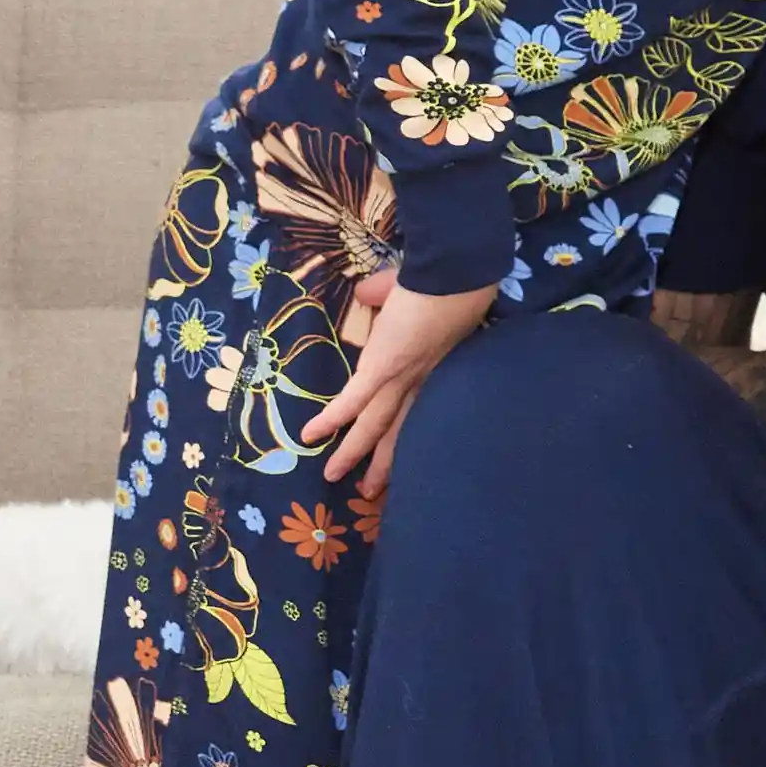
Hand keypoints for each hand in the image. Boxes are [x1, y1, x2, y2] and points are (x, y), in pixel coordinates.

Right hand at [311, 279, 495, 485]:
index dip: (406, 432)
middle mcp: (419, 380)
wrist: (454, 274)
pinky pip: (352, 400)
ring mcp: (400, 376)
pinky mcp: (383, 367)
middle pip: (398, 429)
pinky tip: (310, 435)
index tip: (400, 455)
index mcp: (431, 367)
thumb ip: (388, 294)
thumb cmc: (443, 279)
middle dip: (382, 462)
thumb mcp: (416, 293)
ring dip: (352, 451)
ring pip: (374, 424)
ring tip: (333, 475)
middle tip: (370, 492)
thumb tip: (366, 293)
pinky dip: (331, 418)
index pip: (416, 408)